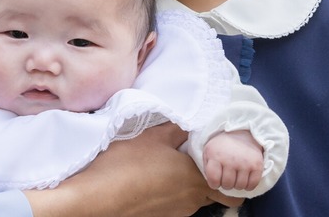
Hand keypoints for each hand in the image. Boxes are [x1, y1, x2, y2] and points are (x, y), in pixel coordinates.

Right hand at [24, 124, 242, 216]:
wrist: (94, 198)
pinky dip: (174, 191)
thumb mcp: (152, 136)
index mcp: (196, 179)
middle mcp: (192, 201)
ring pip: (196, 198)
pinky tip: (156, 175)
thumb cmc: (124, 165)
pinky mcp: (160, 216)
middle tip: (202, 157)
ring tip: (173, 162)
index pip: (234, 189)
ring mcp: (176, 212)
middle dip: (216, 178)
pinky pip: (177, 203)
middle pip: (217, 194)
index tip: (225, 156)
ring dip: (191, 183)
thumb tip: (196, 121)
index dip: (233, 173)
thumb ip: (178, 128)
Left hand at [202, 130, 264, 193]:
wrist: (242, 132)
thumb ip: (207, 166)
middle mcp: (230, 160)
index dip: (214, 183)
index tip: (216, 180)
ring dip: (237, 184)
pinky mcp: (257, 165)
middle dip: (226, 184)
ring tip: (236, 176)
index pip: (214, 180)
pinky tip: (245, 178)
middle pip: (227, 185)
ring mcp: (245, 163)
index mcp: (216, 156)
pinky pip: (252, 185)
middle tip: (227, 177)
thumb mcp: (208, 151)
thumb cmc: (222, 146)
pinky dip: (249, 185)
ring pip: (240, 186)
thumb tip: (212, 182)